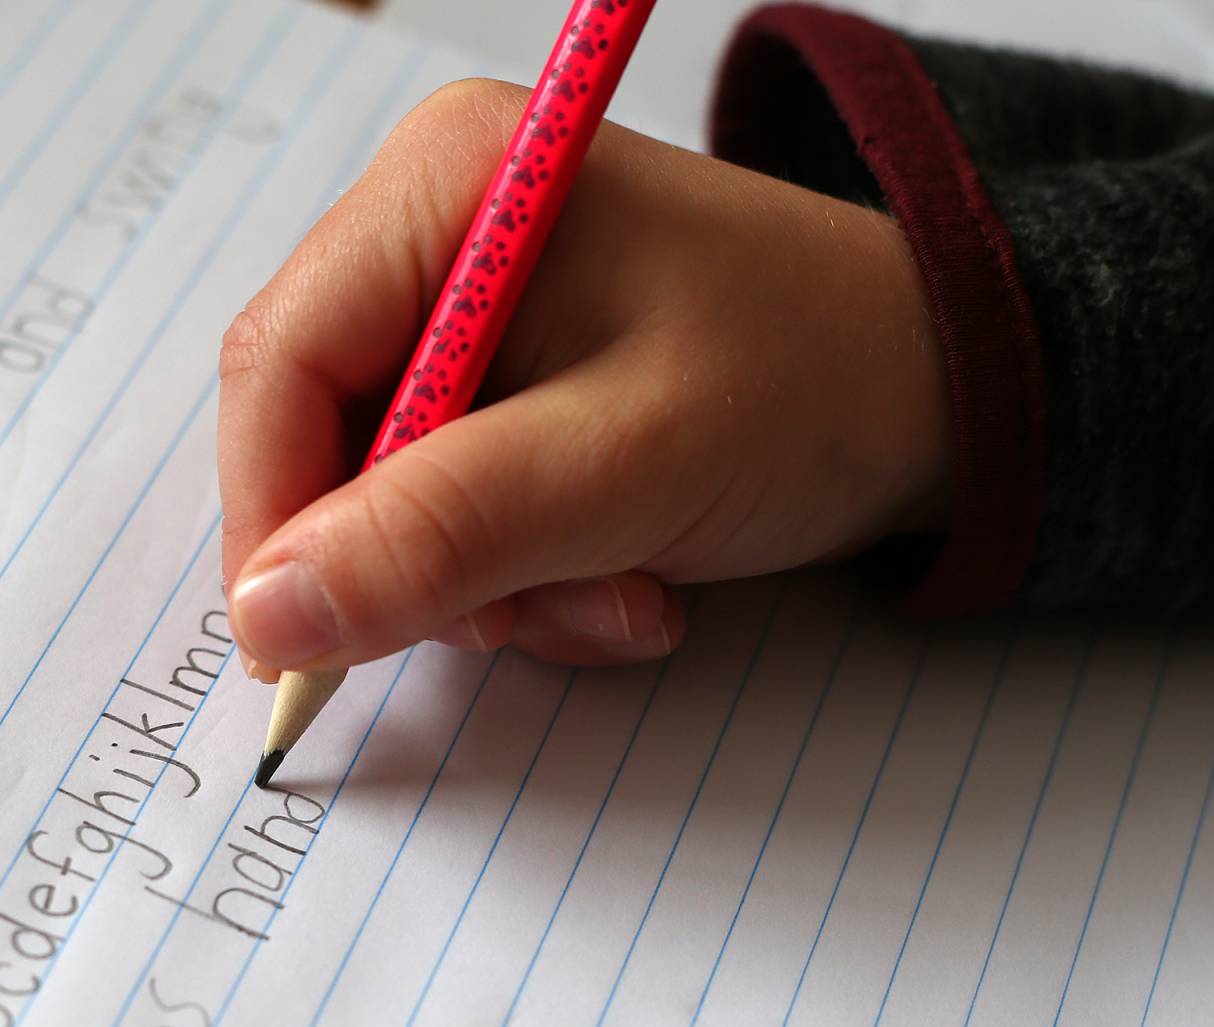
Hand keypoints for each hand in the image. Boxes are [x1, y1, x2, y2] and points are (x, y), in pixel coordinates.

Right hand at [218, 79, 949, 679]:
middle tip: (520, 621)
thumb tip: (265, 615)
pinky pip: (442, 500)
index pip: (280, 365)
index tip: (304, 652)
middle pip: (319, 431)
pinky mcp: (501, 370)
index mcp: (442, 186)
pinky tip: (618, 578)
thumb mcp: (624, 470)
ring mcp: (462, 299)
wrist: (948, 390)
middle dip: (411, 557)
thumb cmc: (811, 387)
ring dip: (481, 583)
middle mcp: (431, 224)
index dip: (274, 521)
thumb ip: (441, 536)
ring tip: (614, 597)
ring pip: (378, 488)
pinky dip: (516, 570)